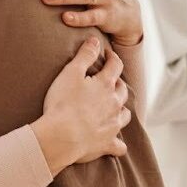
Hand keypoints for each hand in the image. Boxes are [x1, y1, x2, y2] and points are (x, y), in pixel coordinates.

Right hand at [31, 40, 131, 173]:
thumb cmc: (63, 103)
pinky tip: (115, 144)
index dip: (112, 57)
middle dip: (117, 83)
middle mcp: (114, 104)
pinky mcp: (107, 144)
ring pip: (125, 115)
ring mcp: (113, 125)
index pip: (115, 65)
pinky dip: (118, 144)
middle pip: (122, 90)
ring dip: (121, 109)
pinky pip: (119, 146)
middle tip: (108, 80)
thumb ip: (85, 55)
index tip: (108, 54)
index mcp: (105, 85)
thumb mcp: (71, 73)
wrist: (61, 136)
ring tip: (114, 107)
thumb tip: (96, 40)